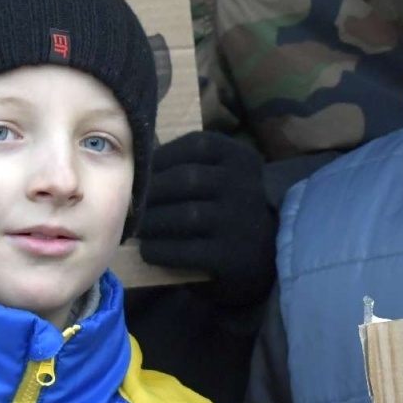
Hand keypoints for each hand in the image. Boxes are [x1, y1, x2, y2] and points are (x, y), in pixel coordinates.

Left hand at [135, 131, 274, 307]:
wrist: (268, 257)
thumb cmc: (234, 211)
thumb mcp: (229, 177)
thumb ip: (197, 164)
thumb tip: (142, 164)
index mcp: (243, 159)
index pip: (197, 145)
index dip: (163, 156)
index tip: (145, 172)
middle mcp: (245, 186)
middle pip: (186, 179)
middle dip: (152, 192)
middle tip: (134, 205)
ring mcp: (239, 221)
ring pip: (185, 215)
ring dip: (152, 222)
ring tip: (139, 228)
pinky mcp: (231, 256)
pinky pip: (186, 250)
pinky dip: (160, 250)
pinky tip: (149, 251)